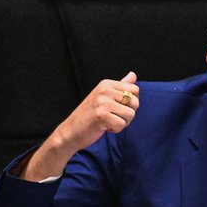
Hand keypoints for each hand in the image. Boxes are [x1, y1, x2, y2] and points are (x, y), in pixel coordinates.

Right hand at [20, 72, 138, 180]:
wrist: (71, 131)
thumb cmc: (90, 115)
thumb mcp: (105, 97)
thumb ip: (120, 87)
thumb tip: (133, 75)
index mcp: (106, 84)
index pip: (135, 90)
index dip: (131, 103)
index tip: (117, 107)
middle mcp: (104, 90)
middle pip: (135, 102)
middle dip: (128, 114)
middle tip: (113, 117)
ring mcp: (102, 102)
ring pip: (130, 114)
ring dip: (122, 123)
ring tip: (108, 122)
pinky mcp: (101, 115)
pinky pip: (122, 124)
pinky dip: (115, 129)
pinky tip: (104, 127)